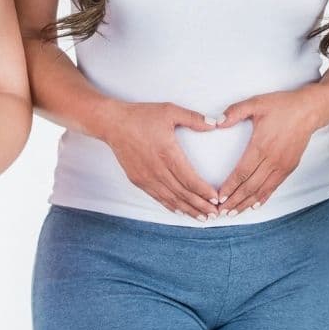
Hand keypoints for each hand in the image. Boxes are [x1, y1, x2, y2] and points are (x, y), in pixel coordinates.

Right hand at [102, 102, 222, 218]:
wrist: (112, 124)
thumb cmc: (141, 116)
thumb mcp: (170, 111)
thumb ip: (193, 118)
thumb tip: (215, 124)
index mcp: (167, 153)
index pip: (189, 179)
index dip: (204, 191)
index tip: (216, 199)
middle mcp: (157, 169)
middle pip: (182, 193)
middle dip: (200, 206)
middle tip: (215, 215)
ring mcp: (146, 177)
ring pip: (170, 199)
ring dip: (187, 210)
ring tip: (202, 218)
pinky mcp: (138, 180)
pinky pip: (157, 197)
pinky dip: (171, 206)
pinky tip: (181, 211)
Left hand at [216, 91, 319, 213]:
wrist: (310, 110)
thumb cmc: (282, 105)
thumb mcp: (256, 102)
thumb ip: (235, 111)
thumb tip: (217, 122)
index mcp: (261, 145)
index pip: (242, 172)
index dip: (229, 187)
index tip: (218, 197)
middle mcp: (272, 159)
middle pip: (250, 186)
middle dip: (234, 201)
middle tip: (221, 212)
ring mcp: (282, 165)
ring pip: (261, 190)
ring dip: (246, 203)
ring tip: (233, 213)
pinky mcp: (290, 167)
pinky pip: (274, 187)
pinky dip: (263, 198)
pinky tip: (254, 205)